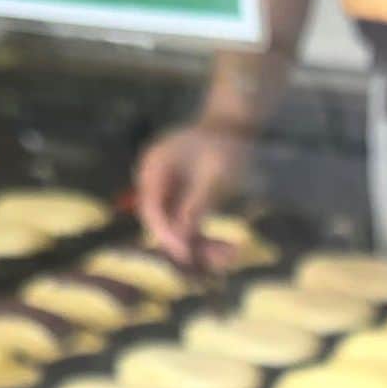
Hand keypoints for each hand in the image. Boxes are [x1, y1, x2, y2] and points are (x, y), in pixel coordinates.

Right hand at [135, 124, 245, 266]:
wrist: (232, 128)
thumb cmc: (224, 143)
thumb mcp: (215, 173)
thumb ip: (197, 203)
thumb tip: (183, 235)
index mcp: (154, 166)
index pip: (151, 209)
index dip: (167, 234)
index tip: (187, 254)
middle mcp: (154, 183)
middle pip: (163, 225)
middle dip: (191, 246)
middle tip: (221, 259)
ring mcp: (167, 195)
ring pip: (179, 234)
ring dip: (204, 249)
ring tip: (234, 254)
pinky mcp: (181, 205)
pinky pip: (191, 232)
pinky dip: (209, 242)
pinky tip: (232, 250)